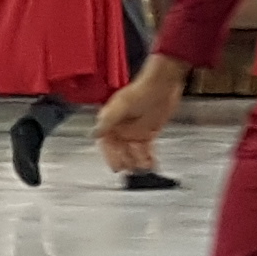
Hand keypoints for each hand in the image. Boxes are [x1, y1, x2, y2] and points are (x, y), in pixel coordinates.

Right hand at [95, 55, 187, 175]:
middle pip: (120, 150)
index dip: (110, 156)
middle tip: (130, 169)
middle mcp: (121, 127)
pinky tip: (152, 165)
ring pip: (134, 151)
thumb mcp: (122, 105)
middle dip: (125, 160)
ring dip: (138, 160)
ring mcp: (135, 130)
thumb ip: (107, 120)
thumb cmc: (141, 90)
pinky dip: (149, 157)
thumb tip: (94, 133)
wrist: (162, 86)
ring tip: (143, 167)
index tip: (115, 167)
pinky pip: (147, 149)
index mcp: (111, 120)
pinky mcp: (148, 131)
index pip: (107, 143)